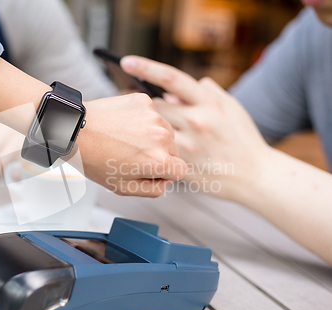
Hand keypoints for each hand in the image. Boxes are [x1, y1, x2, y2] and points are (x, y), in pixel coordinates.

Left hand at [77, 93, 186, 196]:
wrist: (75, 130)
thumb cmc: (94, 159)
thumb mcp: (122, 187)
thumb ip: (152, 189)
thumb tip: (166, 181)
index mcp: (159, 161)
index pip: (181, 171)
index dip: (165, 174)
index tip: (148, 170)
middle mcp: (162, 136)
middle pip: (174, 151)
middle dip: (158, 155)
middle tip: (132, 155)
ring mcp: (153, 116)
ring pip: (165, 131)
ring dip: (152, 137)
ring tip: (126, 140)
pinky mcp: (144, 101)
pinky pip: (152, 115)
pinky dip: (142, 121)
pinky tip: (123, 126)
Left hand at [121, 56, 269, 199]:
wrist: (255, 176)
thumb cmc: (243, 139)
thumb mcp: (233, 108)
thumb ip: (208, 92)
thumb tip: (178, 89)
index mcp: (209, 103)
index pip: (171, 78)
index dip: (146, 68)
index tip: (125, 62)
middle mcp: (197, 121)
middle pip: (156, 105)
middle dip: (155, 109)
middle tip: (163, 118)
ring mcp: (188, 145)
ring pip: (155, 129)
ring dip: (156, 130)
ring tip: (172, 137)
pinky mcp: (182, 165)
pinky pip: (159, 151)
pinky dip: (159, 149)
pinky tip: (168, 153)